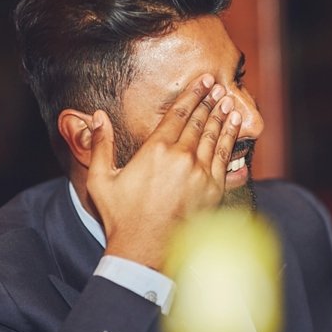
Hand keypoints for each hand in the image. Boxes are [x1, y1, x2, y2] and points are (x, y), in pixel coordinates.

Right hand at [86, 77, 242, 269]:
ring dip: (223, 117)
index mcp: (155, 150)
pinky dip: (232, 142)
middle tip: (218, 87)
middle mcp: (181, 157)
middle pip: (200, 121)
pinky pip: (225, 160)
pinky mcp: (213, 191)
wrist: (144, 251)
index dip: (193, 94)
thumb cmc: (121, 217)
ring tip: (229, 103)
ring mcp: (200, 174)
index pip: (179, 113)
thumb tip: (97, 117)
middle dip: (210, 101)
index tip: (204, 81)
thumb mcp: (100, 179)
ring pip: (216, 138)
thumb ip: (100, 145)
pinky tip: (235, 132)